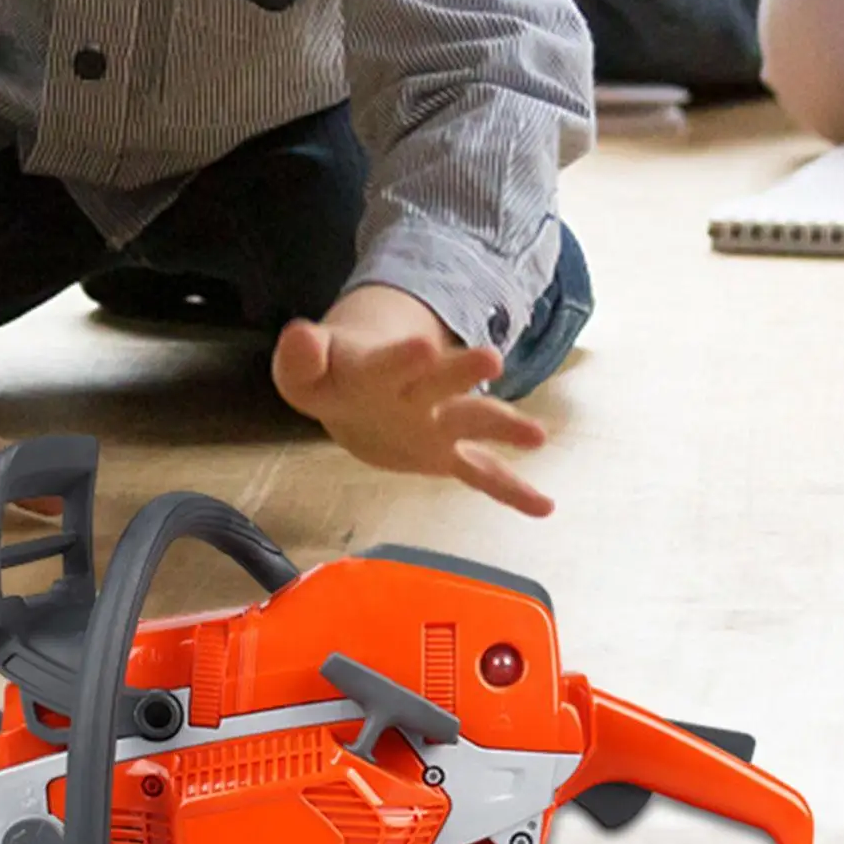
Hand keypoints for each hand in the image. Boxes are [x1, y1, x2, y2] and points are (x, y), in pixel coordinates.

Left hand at [271, 290, 551, 517]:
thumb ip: (301, 358)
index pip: (388, 362)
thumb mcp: (304, 371)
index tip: (423, 346)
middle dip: (462, 372)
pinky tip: (544, 507)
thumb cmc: (331, 376)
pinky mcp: (446, 454)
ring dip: (502, 427)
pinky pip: (482, 473)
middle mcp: (417, 391)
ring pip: (473, 421)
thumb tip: (298, 336)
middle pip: (442, 382)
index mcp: (379, 369)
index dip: (402, 357)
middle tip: (492, 360)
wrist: (356, 388)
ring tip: (536, 436)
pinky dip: (511, 491)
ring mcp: (438, 423)